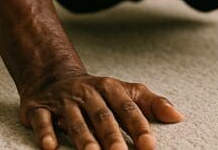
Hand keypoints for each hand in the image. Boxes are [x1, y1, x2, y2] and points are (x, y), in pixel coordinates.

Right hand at [19, 72, 184, 148]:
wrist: (52, 75)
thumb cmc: (96, 92)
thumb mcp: (124, 91)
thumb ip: (151, 103)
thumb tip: (178, 116)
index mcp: (110, 88)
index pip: (128, 108)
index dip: (139, 126)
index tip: (150, 145)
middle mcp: (87, 93)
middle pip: (102, 116)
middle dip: (112, 136)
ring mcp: (63, 101)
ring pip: (75, 121)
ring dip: (84, 138)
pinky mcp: (39, 108)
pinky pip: (43, 121)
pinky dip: (46, 133)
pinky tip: (50, 148)